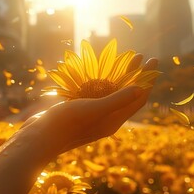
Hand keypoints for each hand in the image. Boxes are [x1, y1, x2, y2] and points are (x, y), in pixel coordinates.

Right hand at [21, 56, 157, 157]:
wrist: (40, 137)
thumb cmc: (67, 123)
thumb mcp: (94, 109)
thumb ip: (117, 100)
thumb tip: (141, 89)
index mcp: (114, 120)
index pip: (138, 99)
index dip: (148, 80)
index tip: (153, 61)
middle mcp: (107, 119)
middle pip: (127, 95)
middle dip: (135, 75)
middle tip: (140, 56)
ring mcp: (93, 116)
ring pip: (112, 94)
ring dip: (119, 77)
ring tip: (123, 60)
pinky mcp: (80, 112)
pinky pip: (97, 95)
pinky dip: (103, 82)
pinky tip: (99, 72)